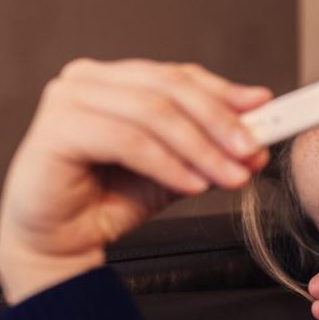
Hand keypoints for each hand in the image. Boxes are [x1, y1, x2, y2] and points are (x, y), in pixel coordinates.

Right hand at [0, 59, 271, 302]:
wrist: (60, 243)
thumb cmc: (106, 200)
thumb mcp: (173, 169)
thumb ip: (207, 149)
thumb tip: (256, 142)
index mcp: (113, 79)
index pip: (178, 76)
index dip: (223, 92)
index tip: (262, 109)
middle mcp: (87, 80)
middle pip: (168, 88)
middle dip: (218, 121)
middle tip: (251, 149)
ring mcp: (68, 100)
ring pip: (153, 113)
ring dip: (200, 147)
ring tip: (229, 175)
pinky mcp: (56, 130)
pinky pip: (128, 141)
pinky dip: (168, 163)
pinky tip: (191, 184)